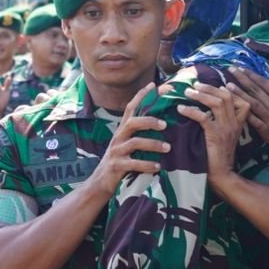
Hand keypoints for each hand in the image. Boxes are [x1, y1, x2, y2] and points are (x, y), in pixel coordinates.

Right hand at [87, 84, 168, 198]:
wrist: (100, 183)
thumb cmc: (120, 162)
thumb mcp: (128, 145)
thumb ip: (140, 135)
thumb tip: (164, 124)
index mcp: (122, 131)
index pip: (130, 108)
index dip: (141, 96)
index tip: (153, 85)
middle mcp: (118, 138)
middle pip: (132, 122)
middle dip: (149, 121)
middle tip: (165, 125)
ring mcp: (116, 152)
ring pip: (134, 143)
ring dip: (153, 144)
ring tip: (168, 148)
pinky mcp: (116, 166)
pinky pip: (133, 163)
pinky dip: (147, 164)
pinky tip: (158, 166)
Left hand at [177, 81, 249, 182]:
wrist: (222, 175)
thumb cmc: (219, 157)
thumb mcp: (224, 136)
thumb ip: (220, 122)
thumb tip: (206, 109)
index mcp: (238, 123)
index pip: (241, 100)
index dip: (231, 90)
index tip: (220, 84)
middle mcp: (234, 123)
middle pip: (227, 96)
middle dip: (210, 87)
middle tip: (196, 84)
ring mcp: (226, 129)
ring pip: (217, 103)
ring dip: (201, 95)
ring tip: (188, 92)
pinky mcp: (215, 135)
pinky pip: (203, 117)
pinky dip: (191, 111)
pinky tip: (181, 109)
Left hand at [228, 69, 268, 155]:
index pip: (263, 82)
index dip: (251, 74)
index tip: (240, 68)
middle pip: (255, 91)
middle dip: (241, 79)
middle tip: (230, 70)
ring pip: (250, 103)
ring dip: (238, 94)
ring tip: (226, 86)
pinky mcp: (265, 130)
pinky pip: (251, 119)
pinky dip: (241, 111)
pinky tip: (232, 105)